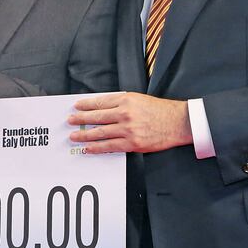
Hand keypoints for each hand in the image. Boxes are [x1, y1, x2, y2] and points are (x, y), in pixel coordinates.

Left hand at [68, 92, 191, 152]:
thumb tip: (101, 107)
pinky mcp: (132, 143)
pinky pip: (110, 146)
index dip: (86, 105)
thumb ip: (121, 102)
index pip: (100, 102)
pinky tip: (88, 148)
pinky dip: (97, 148)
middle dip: (80, 119)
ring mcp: (128, 129)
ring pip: (100, 132)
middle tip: (70, 121)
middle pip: (96, 117)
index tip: (76, 107)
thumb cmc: (160, 110)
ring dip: (84, 135)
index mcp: (125, 100)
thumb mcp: (139, 99)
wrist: (178, 122)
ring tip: (74, 136)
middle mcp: (125, 113)